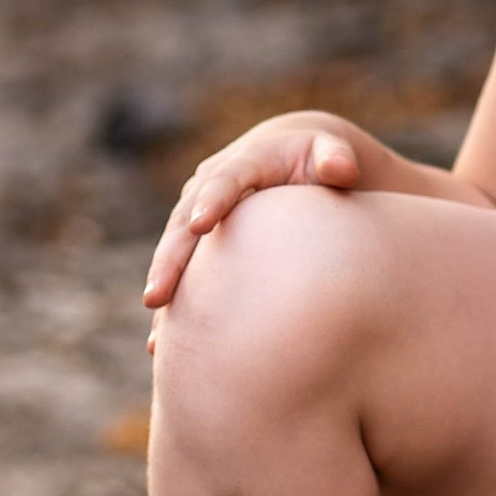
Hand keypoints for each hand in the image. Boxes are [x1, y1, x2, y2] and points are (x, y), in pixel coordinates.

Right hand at [142, 111, 363, 311]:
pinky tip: (161, 342)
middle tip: (157, 293)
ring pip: (175, 249)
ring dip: (163, 280)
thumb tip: (342, 170)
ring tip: (154, 312)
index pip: (224, 180)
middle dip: (170, 257)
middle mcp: (210, 187)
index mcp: (244, 163)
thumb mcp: (331, 152)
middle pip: (183, 222)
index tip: (200, 224)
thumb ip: (336, 158)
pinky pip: (182, 273)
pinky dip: (174, 304)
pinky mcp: (199, 242)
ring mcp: (199, 213)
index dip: (212, 200)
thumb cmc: (318, 162)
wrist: (293, 165)